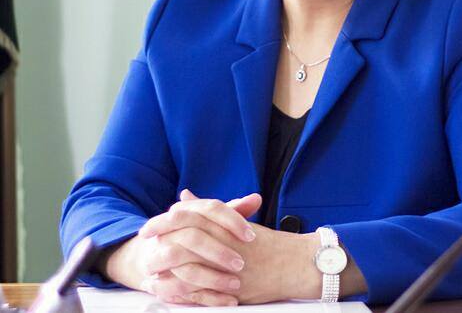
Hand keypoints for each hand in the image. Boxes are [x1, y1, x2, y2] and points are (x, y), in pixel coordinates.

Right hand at [102, 191, 261, 305]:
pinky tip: (228, 301)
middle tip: (241, 263)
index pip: (210, 209)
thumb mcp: (212, 220)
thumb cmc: (195, 233)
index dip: (232, 221)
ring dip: (212, 277)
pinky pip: (180, 291)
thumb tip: (256, 198)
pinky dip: (206, 297)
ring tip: (236, 284)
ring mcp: (160, 254)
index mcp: (186, 210)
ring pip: (184, 266)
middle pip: (194, 237)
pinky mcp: (159, 279)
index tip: (251, 235)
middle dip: (219, 252)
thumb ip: (235, 210)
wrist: (156, 251)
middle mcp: (170, 229)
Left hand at [142, 190, 321, 305]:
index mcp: (225, 223)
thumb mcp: (235, 221)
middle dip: (160, 243)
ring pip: (188, 265)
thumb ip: (208, 209)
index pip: (189, 216)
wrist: (292, 263)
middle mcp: (225, 241)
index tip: (149, 227)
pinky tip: (166, 290)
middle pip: (184, 238)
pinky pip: (200, 289)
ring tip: (149, 270)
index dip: (165, 221)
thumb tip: (184, 196)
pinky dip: (180, 290)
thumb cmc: (264, 242)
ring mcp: (227, 265)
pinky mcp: (231, 286)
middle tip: (144, 247)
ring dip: (166, 268)